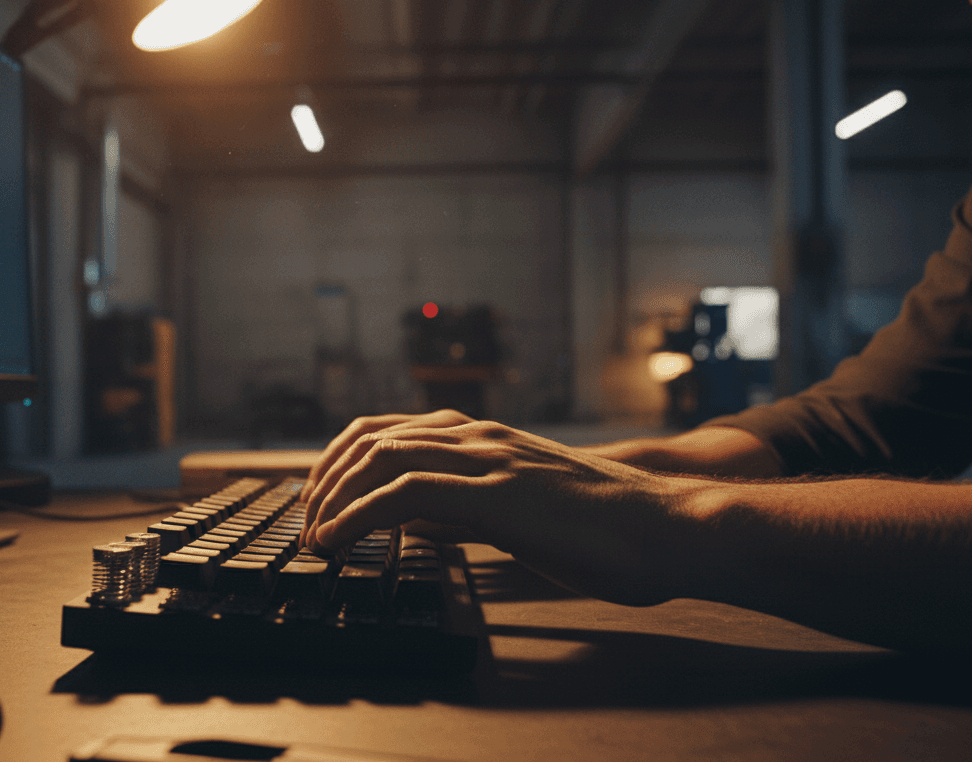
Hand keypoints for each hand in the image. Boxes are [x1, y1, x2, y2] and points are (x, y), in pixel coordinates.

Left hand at [301, 416, 705, 605]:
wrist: (666, 527)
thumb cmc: (604, 529)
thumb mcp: (521, 512)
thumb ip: (469, 511)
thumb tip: (421, 528)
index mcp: (486, 439)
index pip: (391, 430)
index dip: (342, 459)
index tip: (319, 497)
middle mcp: (481, 438)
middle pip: (373, 438)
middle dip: (326, 478)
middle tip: (305, 520)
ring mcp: (489, 460)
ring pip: (382, 458)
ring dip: (334, 499)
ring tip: (313, 536)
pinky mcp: (497, 494)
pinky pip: (405, 494)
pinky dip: (358, 516)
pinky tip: (337, 540)